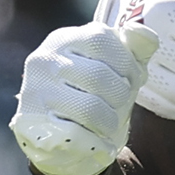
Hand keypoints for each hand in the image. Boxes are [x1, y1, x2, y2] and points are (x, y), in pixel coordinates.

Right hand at [10, 19, 160, 174]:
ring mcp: (34, 91)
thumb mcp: (119, 69)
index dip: (126, 63)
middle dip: (120, 97)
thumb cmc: (97, 97)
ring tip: (108, 126)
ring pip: (89, 107)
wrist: (64, 142)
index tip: (130, 80)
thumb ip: (135, 49)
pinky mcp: (31, 124)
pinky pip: (75, 134)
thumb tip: (143, 31)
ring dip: (109, 122)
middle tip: (118, 107)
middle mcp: (44, 60)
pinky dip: (96, 143)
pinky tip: (99, 143)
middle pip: (98, 75)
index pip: (101, 39)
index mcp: (64, 39)